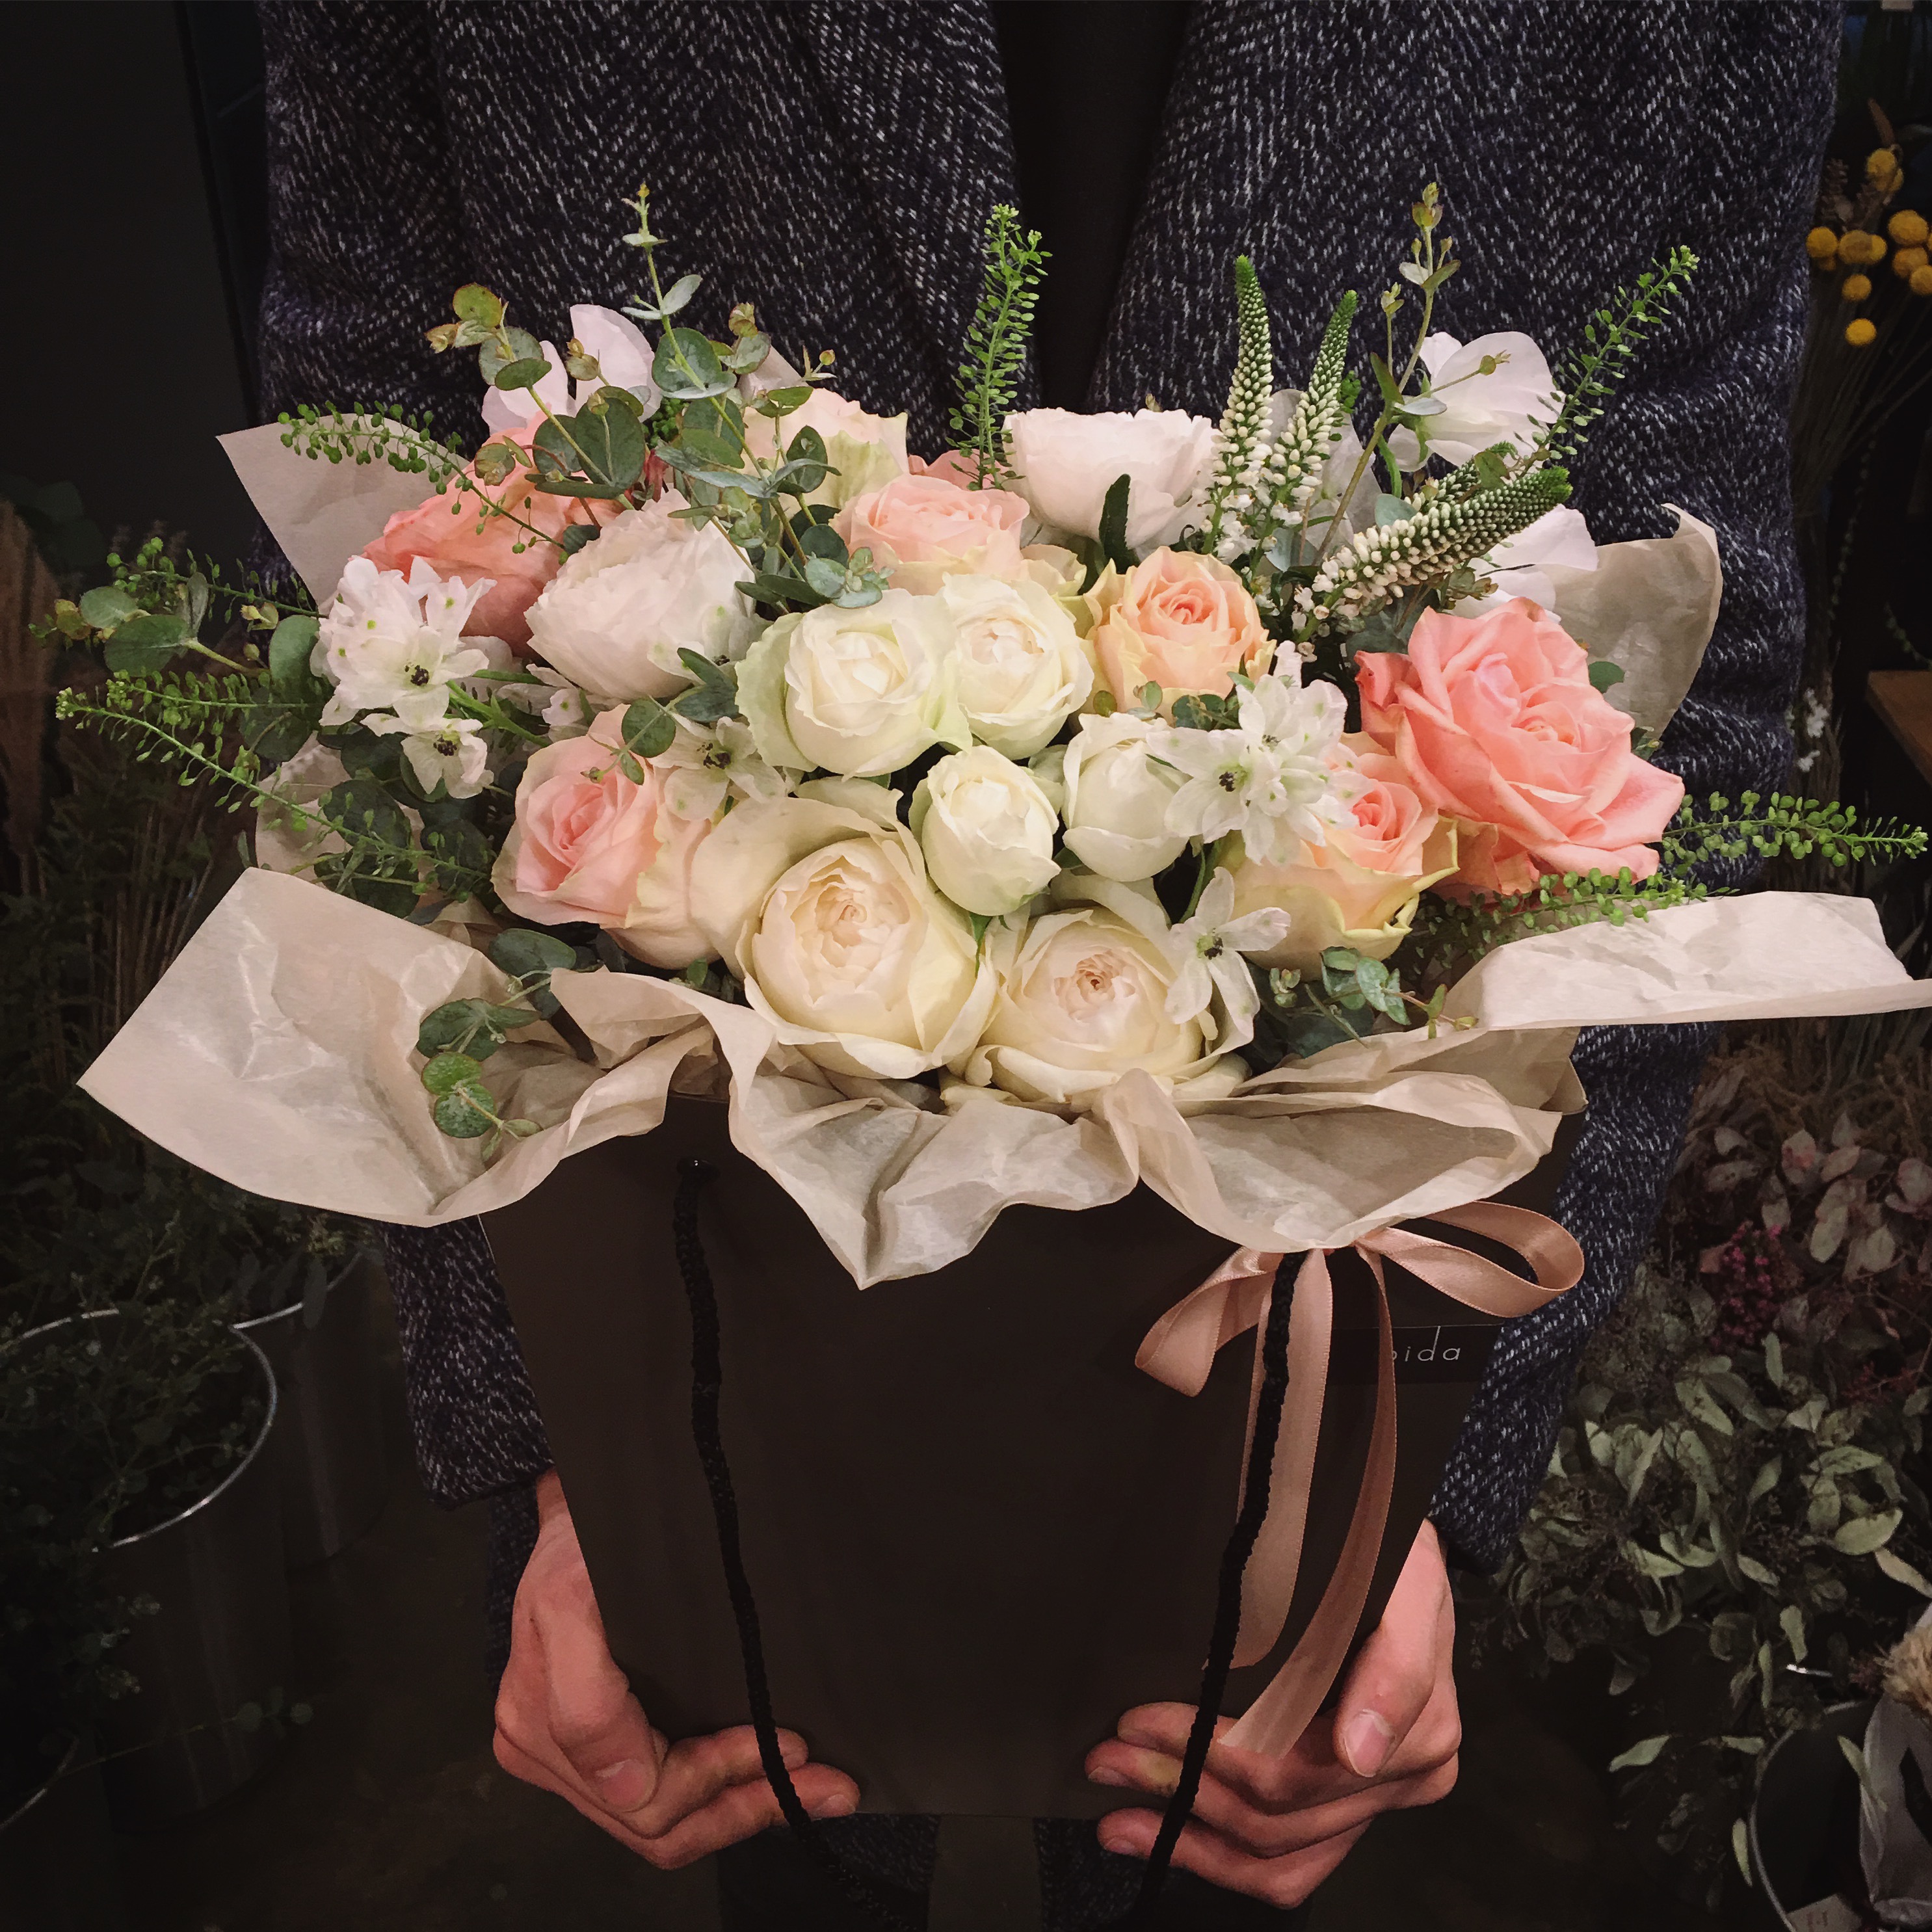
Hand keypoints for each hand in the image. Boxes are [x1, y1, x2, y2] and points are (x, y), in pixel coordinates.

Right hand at [493, 1469, 858, 1865]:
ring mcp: (573, 1759)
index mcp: (538, 1725)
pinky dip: (720, 1797)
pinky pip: (663, 1801)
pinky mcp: (600, 1753)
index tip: (787, 1744)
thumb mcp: (571, 1598)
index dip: (721, 1778)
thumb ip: (585, 1702)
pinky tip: (768, 1781)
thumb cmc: (585, 1540)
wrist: (587, 1508)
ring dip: (741, 1809)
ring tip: (813, 1788)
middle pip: (659, 1824)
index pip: (644, 1799)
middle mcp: (548, 1753)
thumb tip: (629, 1788)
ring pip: (666, 1825)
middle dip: (744, 1806)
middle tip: (823, 1784)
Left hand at [1084, 1521, 1458, 1907]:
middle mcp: (1396, 1782)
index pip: (1297, 1770)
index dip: (1210, 1753)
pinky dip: (1218, 1860)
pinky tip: (1158, 1838)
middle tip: (1107, 1755)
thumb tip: (1356, 1755)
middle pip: (1276, 1814)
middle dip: (1183, 1786)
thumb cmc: (1386, 1554)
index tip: (1139, 1722)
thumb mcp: (1403, 1584)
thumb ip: (1395, 1665)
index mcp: (1417, 1734)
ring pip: (1273, 1854)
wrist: (1395, 1558)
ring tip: (1116, 1816)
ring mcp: (1368, 1804)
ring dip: (1190, 1835)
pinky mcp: (1343, 1814)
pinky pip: (1285, 1867)